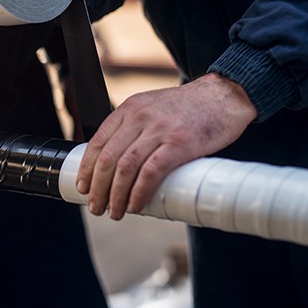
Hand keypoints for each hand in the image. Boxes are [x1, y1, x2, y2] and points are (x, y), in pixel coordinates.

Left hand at [77, 72, 256, 219]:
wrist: (225, 95)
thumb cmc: (191, 108)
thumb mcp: (154, 107)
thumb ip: (137, 127)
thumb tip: (120, 163)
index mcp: (130, 108)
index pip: (98, 141)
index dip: (87, 168)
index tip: (83, 187)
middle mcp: (140, 117)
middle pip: (108, 158)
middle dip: (97, 188)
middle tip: (95, 207)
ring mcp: (159, 130)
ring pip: (125, 168)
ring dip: (115, 195)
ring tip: (114, 212)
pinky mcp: (180, 143)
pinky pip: (150, 172)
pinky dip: (139, 192)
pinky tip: (135, 205)